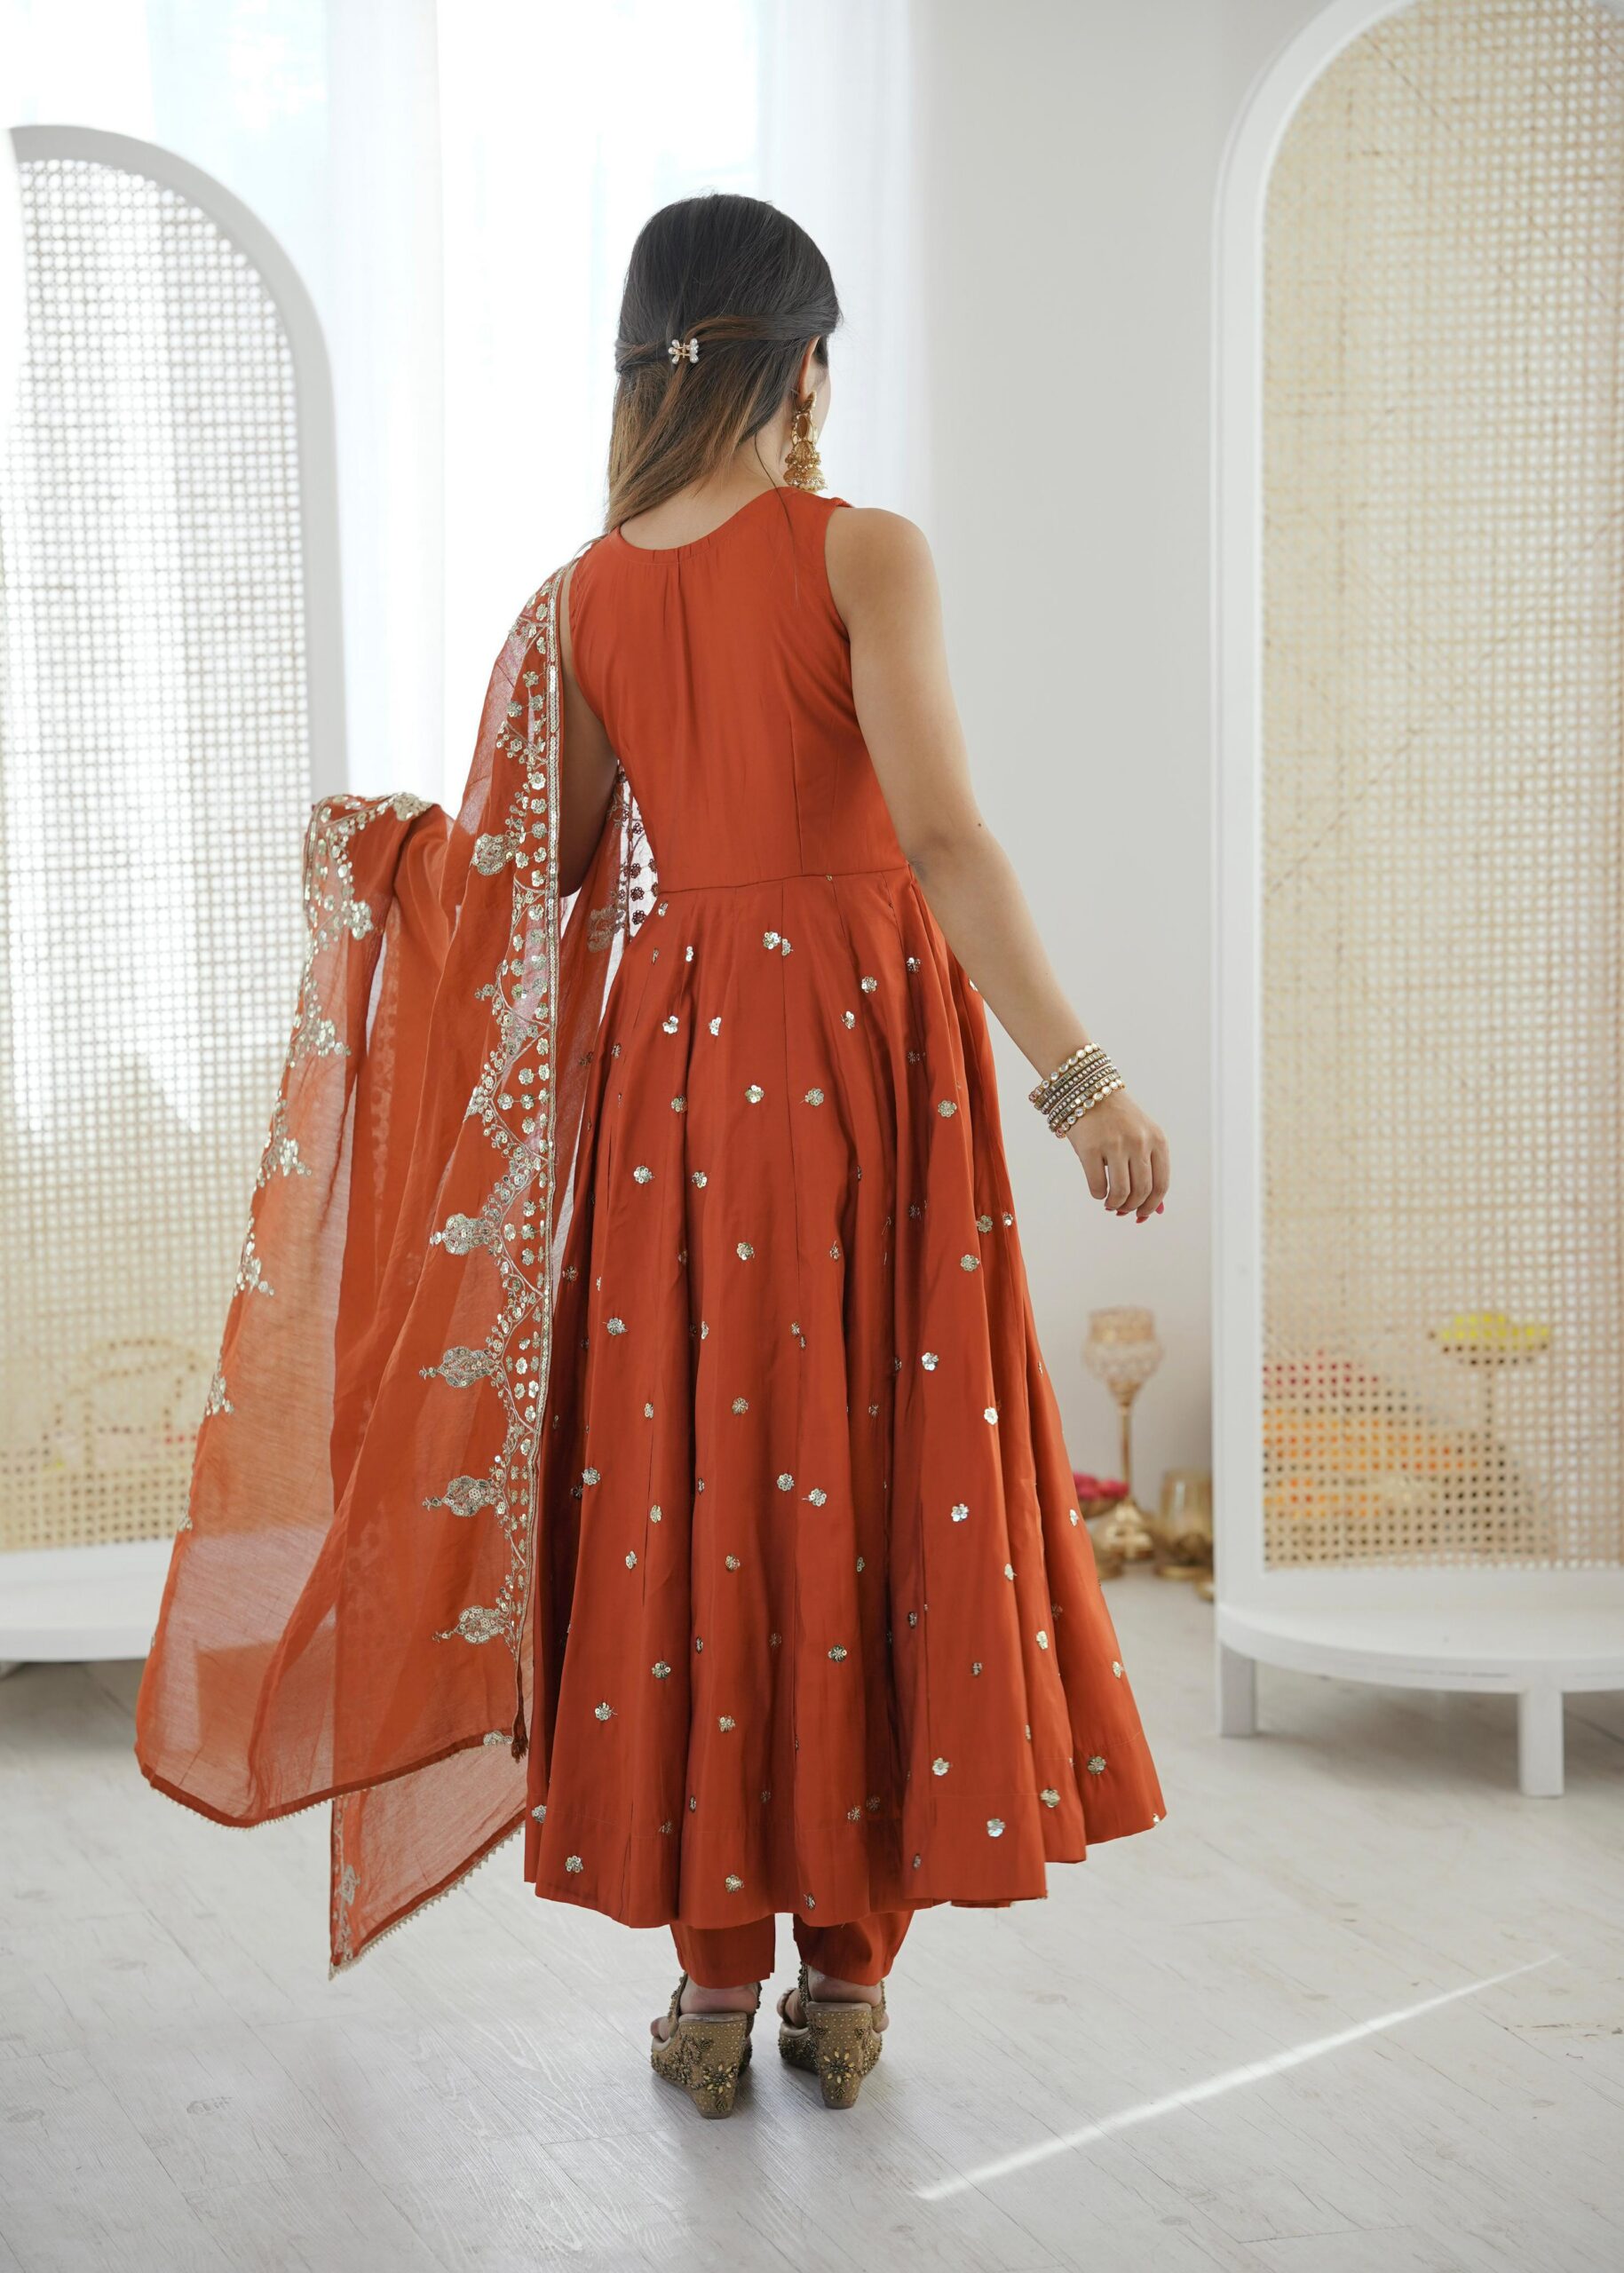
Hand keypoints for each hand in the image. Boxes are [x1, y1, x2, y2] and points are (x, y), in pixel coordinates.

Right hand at [1065, 1090, 1168, 1221]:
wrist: (1089, 1090)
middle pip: (1142, 1190)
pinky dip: (1098, 1194)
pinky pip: (1097, 1185)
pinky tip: (1097, 1190)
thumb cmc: (1118, 1120)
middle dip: (1132, 1207)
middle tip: (1122, 1210)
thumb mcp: (1142, 1137)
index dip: (1152, 1206)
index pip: (1161, 1184)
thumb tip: (1157, 1210)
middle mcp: (1139, 1141)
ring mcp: (1114, 1144)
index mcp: (1157, 1140)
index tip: (1142, 1214)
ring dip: (1115, 1204)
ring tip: (1110, 1203)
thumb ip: (1150, 1169)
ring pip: (1120, 1192)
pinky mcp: (1090, 1148)